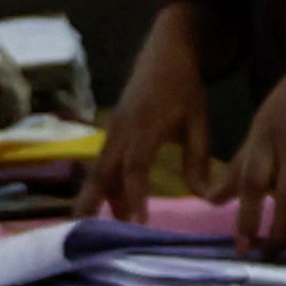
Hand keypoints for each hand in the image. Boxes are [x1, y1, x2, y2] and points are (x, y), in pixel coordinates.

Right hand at [93, 26, 211, 219]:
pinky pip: (104, 163)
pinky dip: (104, 186)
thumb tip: (202, 197)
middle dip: (92, 201)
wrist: (164, 53)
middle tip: (83, 231)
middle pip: (103, 170)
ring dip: (97, 198)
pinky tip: (111, 208)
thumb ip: (198, 160)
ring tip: (94, 230)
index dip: (135, 194)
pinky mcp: (112, 132)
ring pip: (100, 169)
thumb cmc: (184, 88)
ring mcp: (113, 130)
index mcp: (146, 125)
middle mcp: (123, 129)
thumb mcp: (199, 122)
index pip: (136, 165)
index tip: (137, 222)